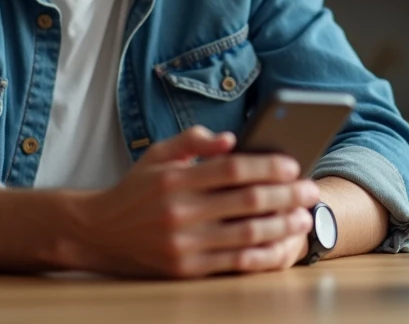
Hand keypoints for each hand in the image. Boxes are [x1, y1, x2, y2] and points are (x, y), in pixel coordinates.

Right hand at [55, 126, 318, 278]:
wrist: (97, 233)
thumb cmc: (135, 189)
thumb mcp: (157, 154)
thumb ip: (193, 140)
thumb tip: (230, 138)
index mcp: (176, 179)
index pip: (233, 169)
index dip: (268, 166)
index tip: (294, 165)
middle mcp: (181, 211)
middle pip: (247, 201)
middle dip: (286, 195)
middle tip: (312, 190)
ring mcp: (184, 244)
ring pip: (247, 234)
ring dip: (282, 226)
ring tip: (304, 218)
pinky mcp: (185, 269)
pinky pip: (234, 262)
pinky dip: (262, 255)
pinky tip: (281, 247)